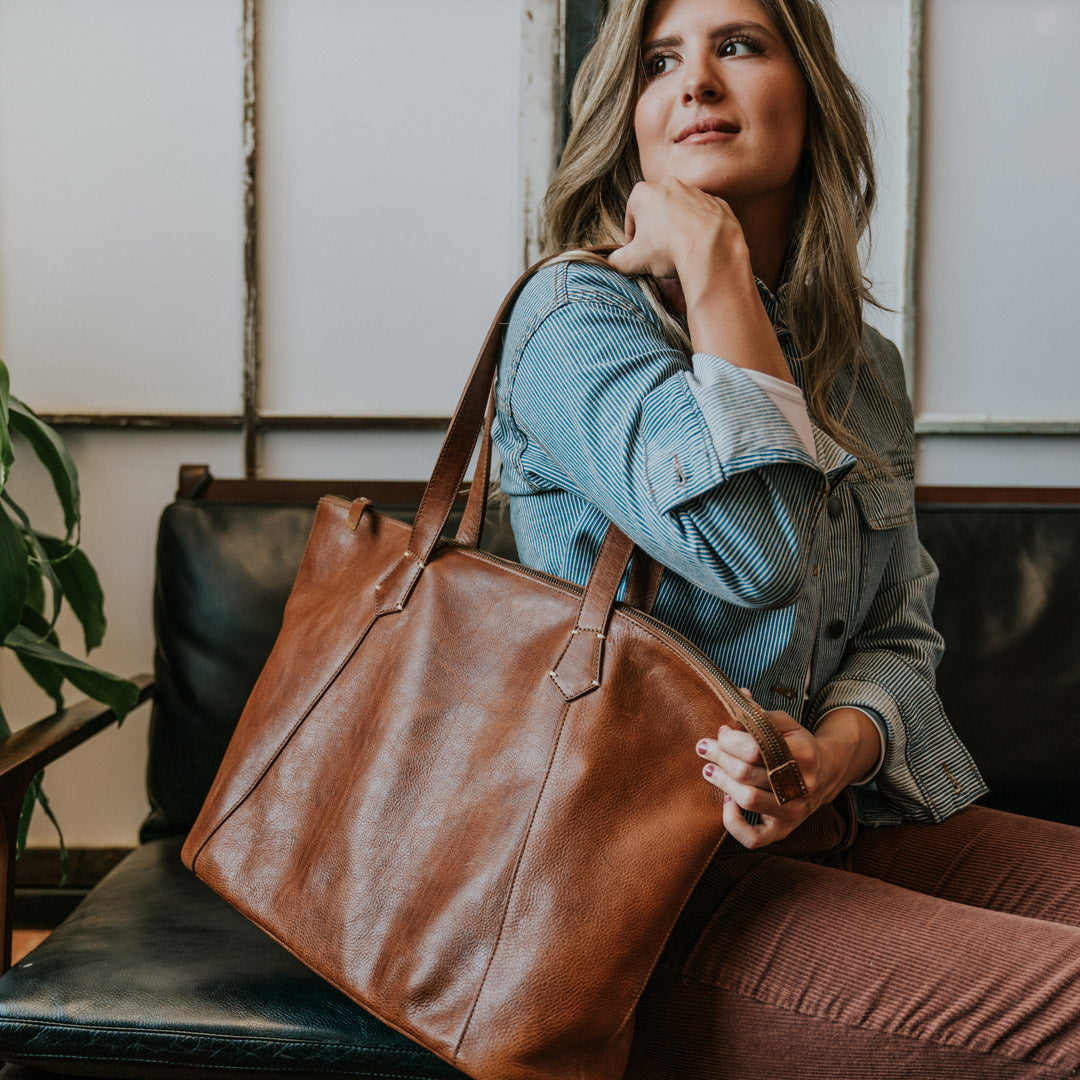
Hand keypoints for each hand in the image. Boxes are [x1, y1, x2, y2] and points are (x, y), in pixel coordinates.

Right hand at [607, 177, 793, 382]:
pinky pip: (703, 217)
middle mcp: (669, 184)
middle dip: (656, 233)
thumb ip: (614, 261)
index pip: (631, 218)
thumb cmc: (668, 250)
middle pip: (656, 212)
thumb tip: (608, 263)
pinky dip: (700, 230)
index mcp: (643, 193)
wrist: (711, 249)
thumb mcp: (632, 261)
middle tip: (659, 256)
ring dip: (678, 230)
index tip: (638, 255)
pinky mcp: (716, 203)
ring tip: (680, 254)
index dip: (632, 240)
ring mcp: (695, 191)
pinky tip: (699, 248)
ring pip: (681, 213)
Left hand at [695, 693, 880, 848]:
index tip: (721, 732)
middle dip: (720, 757)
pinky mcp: (783, 830)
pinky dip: (733, 823)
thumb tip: (737, 696)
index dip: (731, 740)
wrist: (826, 774)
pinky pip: (753, 838)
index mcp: (803, 754)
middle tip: (705, 747)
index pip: (756, 748)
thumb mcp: (785, 724)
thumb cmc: (797, 745)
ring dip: (721, 782)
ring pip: (747, 800)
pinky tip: (726, 802)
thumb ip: (759, 712)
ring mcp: (793, 812)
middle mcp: (801, 786)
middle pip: (747, 773)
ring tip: (708, 769)